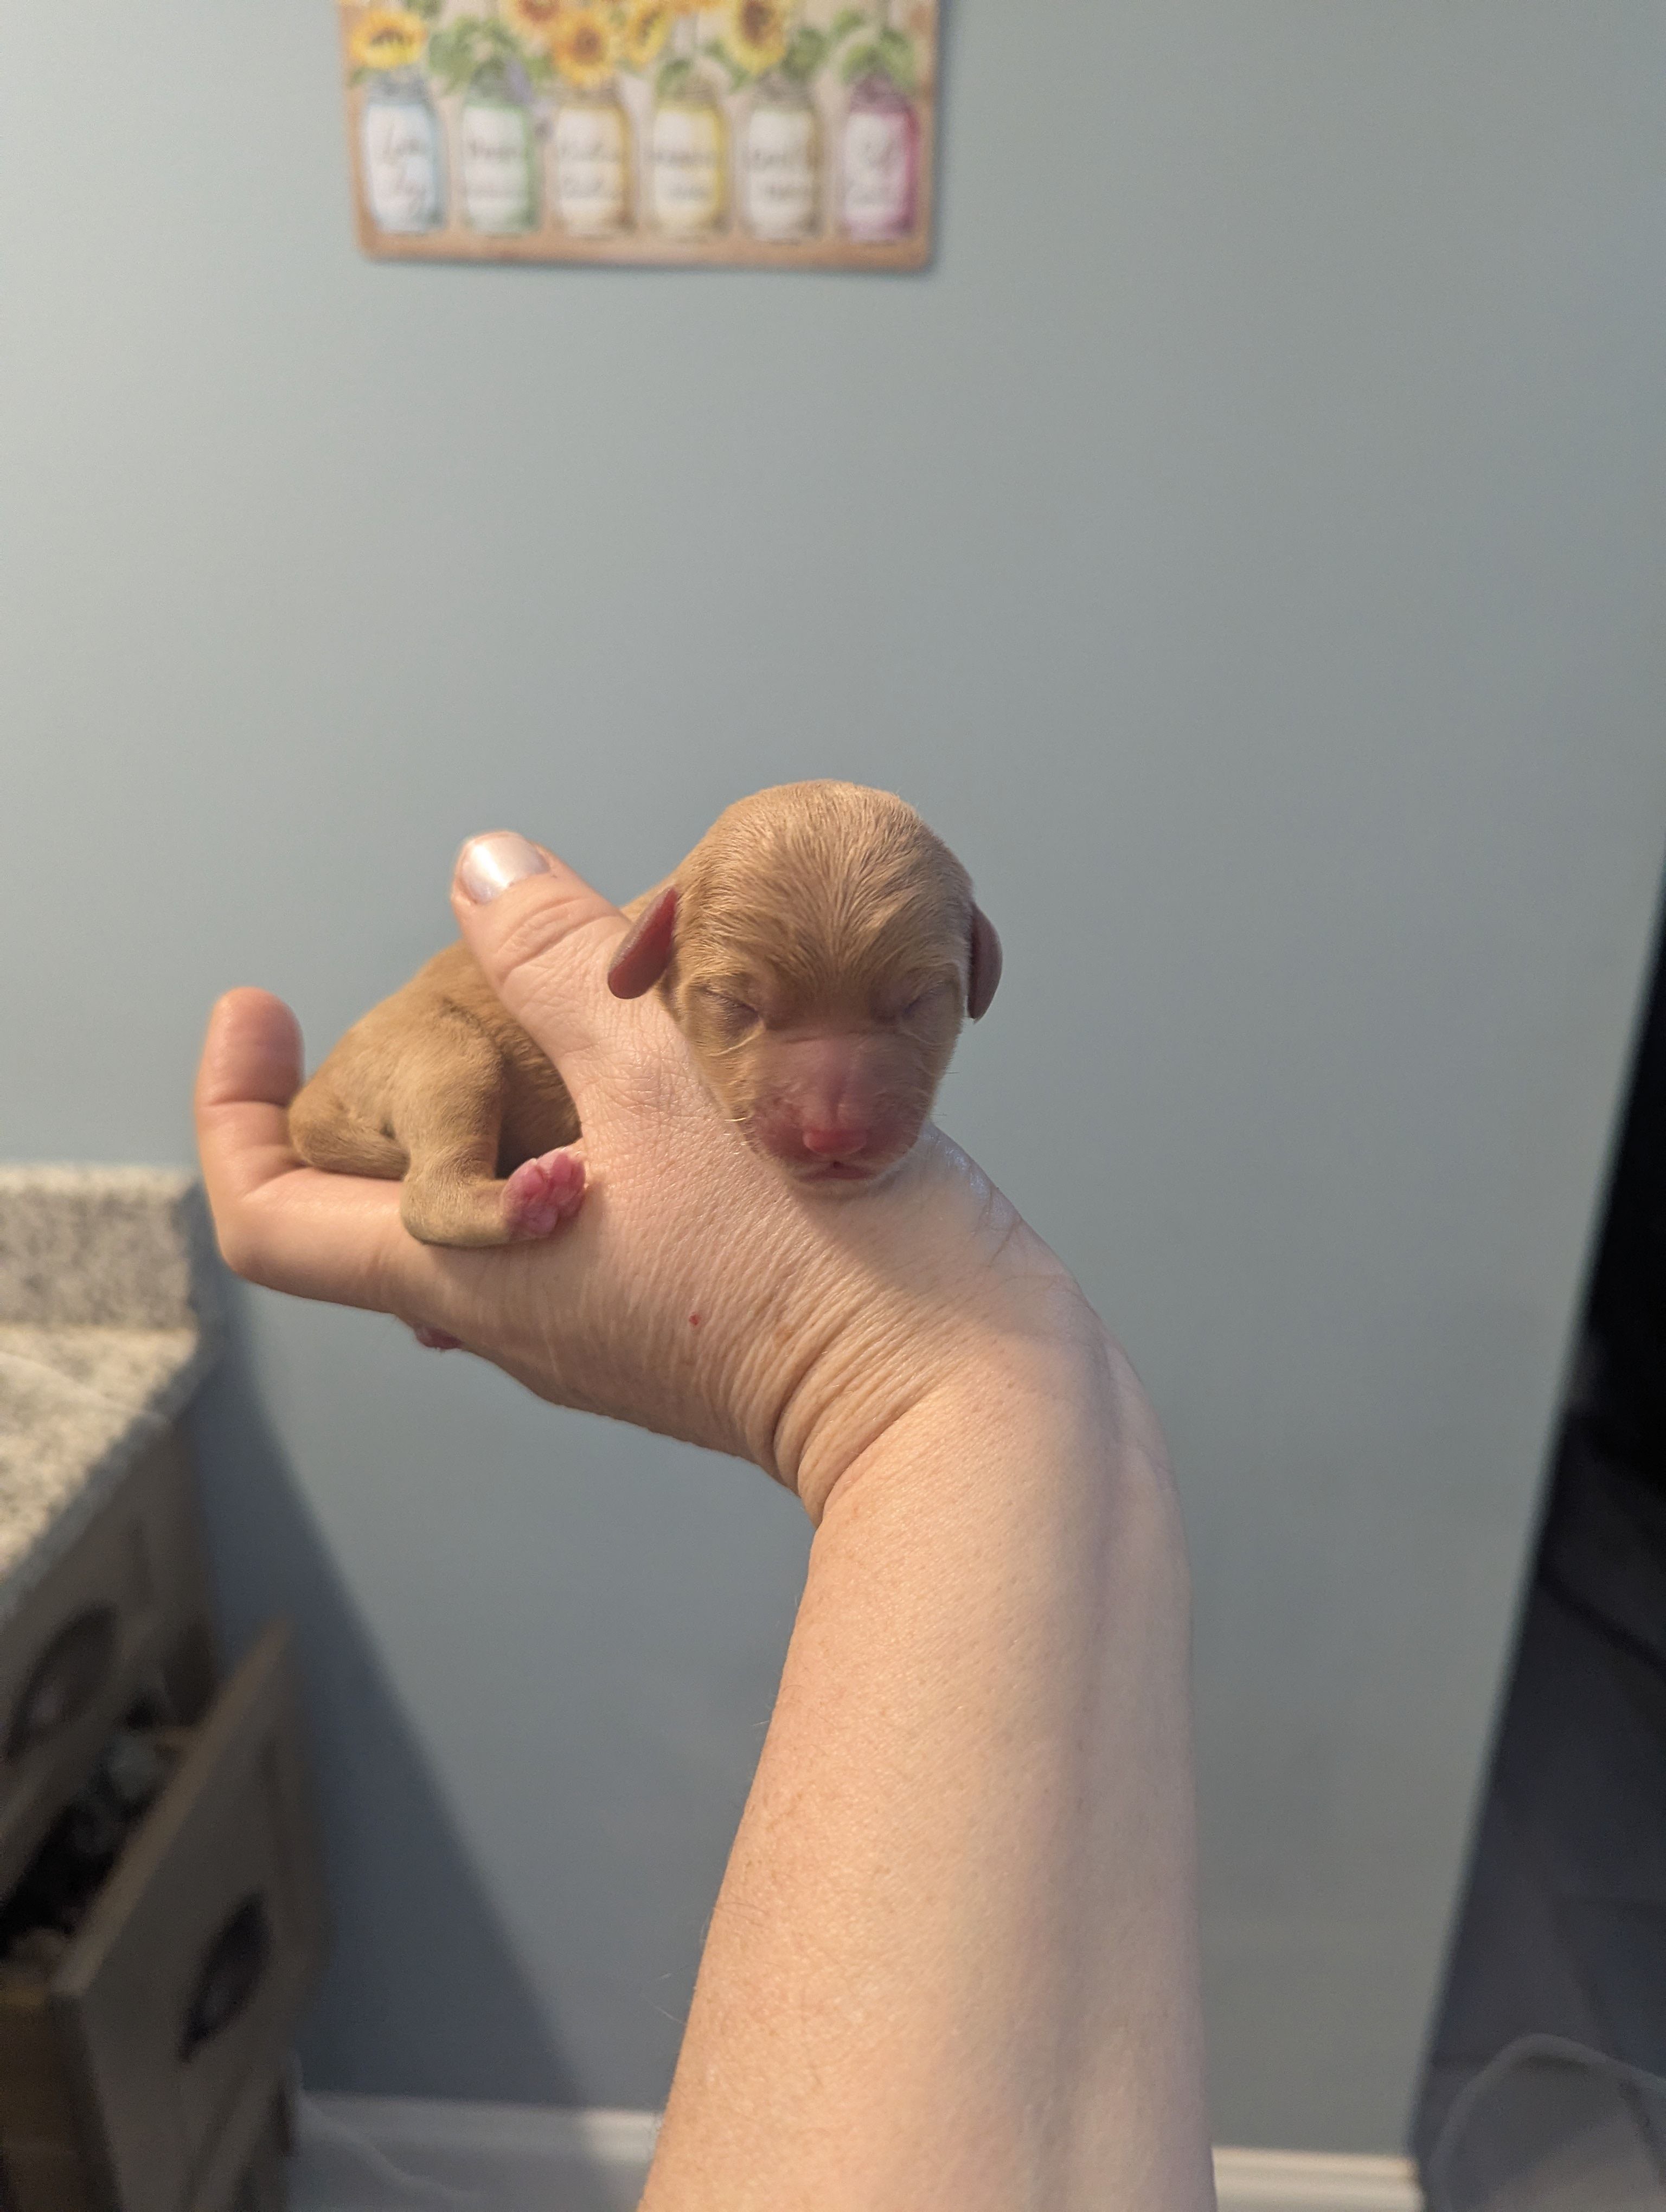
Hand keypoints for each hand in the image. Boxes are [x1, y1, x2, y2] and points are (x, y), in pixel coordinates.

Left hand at [195, 836, 1090, 1516]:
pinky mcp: (689, 1311)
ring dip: (522, 1087)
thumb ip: (563, 966)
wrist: (971, 1400)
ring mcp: (607, 1323)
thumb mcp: (673, 1081)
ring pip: (507, 1196)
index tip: (261, 1006)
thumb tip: (482, 869)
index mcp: (477, 1275)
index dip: (229, 1104)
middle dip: (396, 1075)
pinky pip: (600, 1208)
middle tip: (466, 968)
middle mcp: (522, 1319)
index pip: (269, 1217)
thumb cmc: (824, 1264)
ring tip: (601, 993)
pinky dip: (603, 1122)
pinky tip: (688, 1062)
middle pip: (384, 1203)